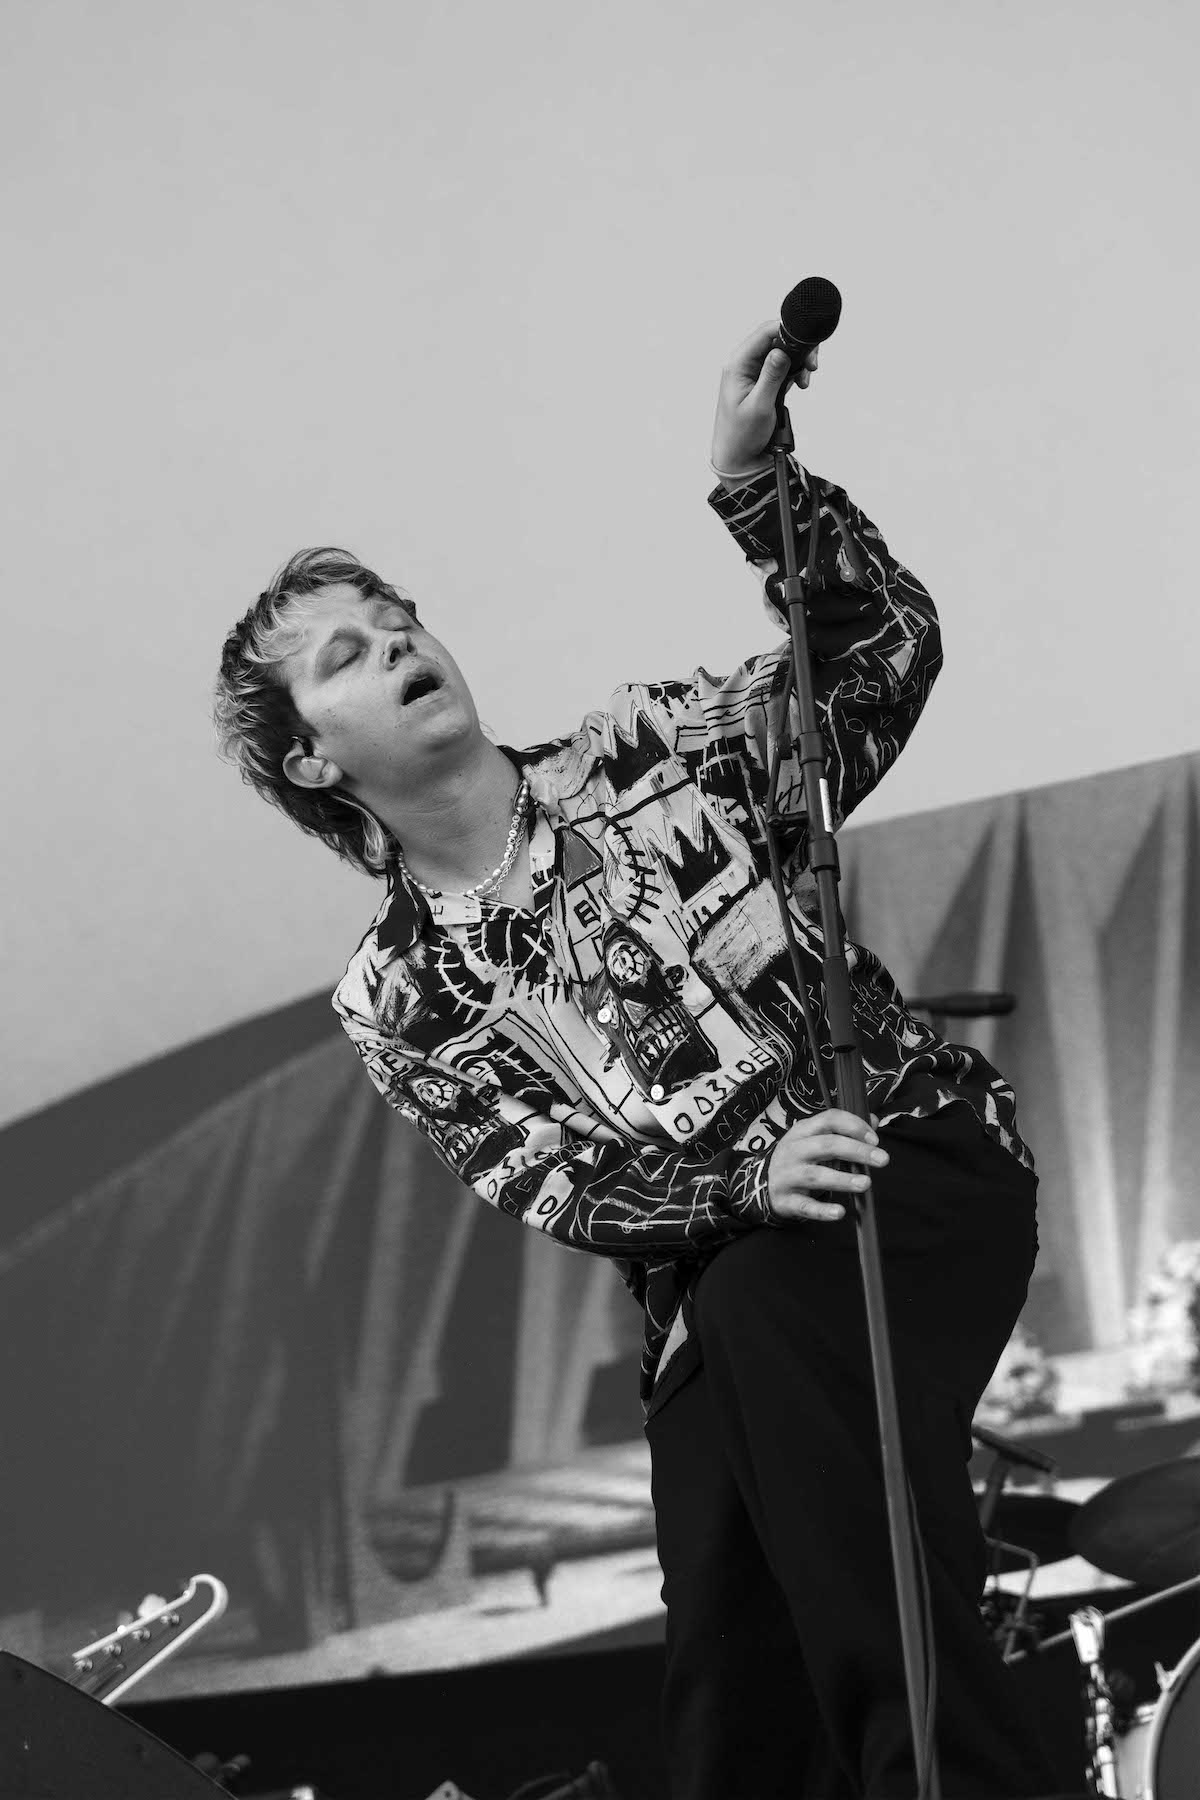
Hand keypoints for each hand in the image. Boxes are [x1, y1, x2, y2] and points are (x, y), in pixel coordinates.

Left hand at [710, 318, 819, 474]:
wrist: (739, 457)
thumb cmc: (742, 435)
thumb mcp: (759, 406)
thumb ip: (771, 376)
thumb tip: (782, 351)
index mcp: (738, 364)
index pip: (764, 332)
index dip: (788, 332)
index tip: (807, 346)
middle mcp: (744, 363)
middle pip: (775, 338)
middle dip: (797, 348)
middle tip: (811, 366)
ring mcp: (754, 371)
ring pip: (782, 351)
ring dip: (798, 361)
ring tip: (804, 380)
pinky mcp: (763, 380)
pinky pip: (782, 365)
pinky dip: (794, 371)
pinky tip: (800, 383)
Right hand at [765, 1109, 887, 1222]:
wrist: (764, 1185)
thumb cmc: (799, 1160)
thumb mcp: (816, 1141)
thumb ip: (844, 1131)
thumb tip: (873, 1119)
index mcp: (802, 1131)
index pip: (829, 1119)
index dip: (854, 1126)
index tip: (875, 1139)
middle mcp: (793, 1150)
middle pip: (826, 1145)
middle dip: (856, 1150)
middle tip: (883, 1159)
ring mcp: (786, 1175)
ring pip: (815, 1175)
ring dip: (842, 1179)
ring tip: (866, 1183)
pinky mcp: (785, 1200)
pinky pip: (804, 1206)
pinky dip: (822, 1210)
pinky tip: (839, 1213)